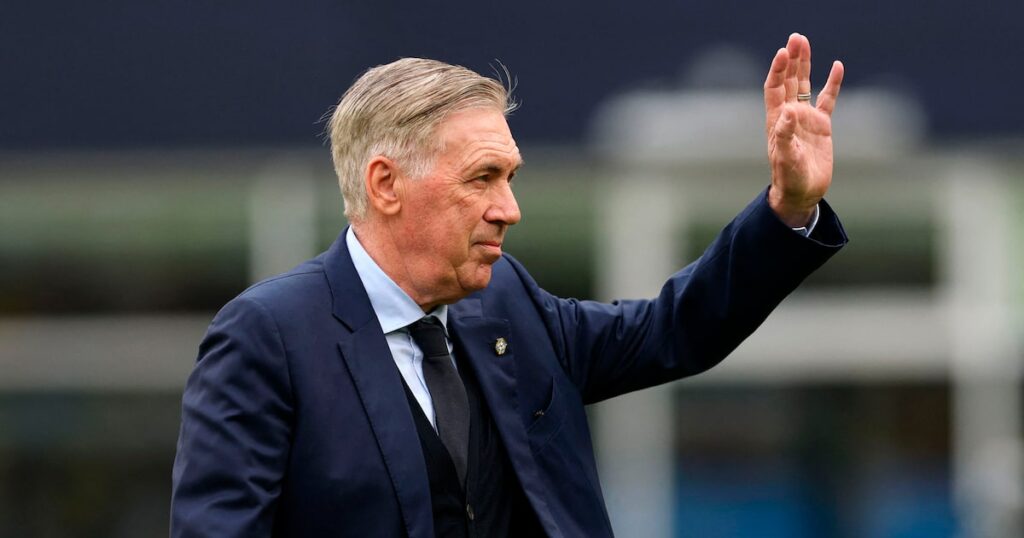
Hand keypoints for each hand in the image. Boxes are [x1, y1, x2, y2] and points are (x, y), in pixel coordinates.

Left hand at [764, 33, 843, 226]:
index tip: (783, 52)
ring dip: (805, 65)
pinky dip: (832, 83)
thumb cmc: (789, 178)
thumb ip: (784, 136)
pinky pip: (828, 99)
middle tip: (795, 38)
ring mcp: (806, 119)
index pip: (775, 88)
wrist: (802, 193)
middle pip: (789, 80)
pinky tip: (837, 67)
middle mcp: (790, 116)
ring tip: (804, 42)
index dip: (778, 70)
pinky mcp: (822, 126)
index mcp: (777, 121)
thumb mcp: (785, 159)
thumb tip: (787, 113)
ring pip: (805, 84)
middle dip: (791, 60)